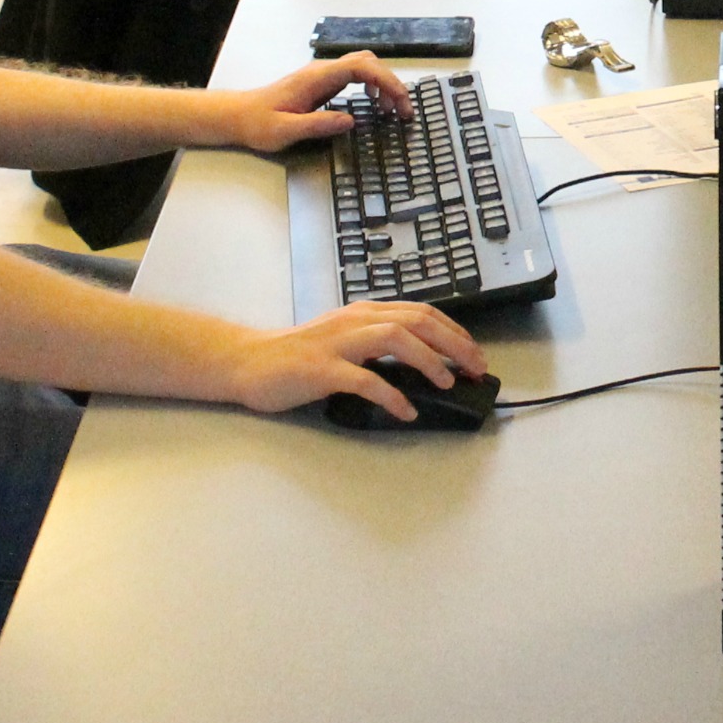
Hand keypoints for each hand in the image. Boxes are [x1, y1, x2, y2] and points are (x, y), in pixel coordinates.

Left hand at [216, 52, 409, 154]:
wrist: (240, 115)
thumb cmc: (259, 123)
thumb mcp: (285, 131)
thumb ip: (317, 124)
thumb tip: (350, 120)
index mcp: (316, 78)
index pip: (361, 67)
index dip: (386, 81)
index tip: (400, 103)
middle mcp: (322, 71)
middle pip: (368, 62)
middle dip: (391, 83)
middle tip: (403, 111)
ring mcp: (323, 75)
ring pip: (364, 66)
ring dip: (383, 84)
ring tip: (392, 110)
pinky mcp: (323, 83)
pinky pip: (356, 76)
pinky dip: (372, 86)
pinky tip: (374, 104)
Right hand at [233, 300, 486, 419]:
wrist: (247, 361)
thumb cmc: (296, 356)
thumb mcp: (343, 339)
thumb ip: (375, 345)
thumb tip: (422, 365)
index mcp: (363, 313)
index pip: (420, 312)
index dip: (454, 330)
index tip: (475, 352)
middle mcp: (354, 321)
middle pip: (416, 320)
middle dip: (453, 343)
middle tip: (476, 368)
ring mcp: (337, 343)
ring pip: (394, 338)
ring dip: (428, 360)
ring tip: (447, 383)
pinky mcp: (320, 369)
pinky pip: (363, 379)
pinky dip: (390, 394)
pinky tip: (405, 410)